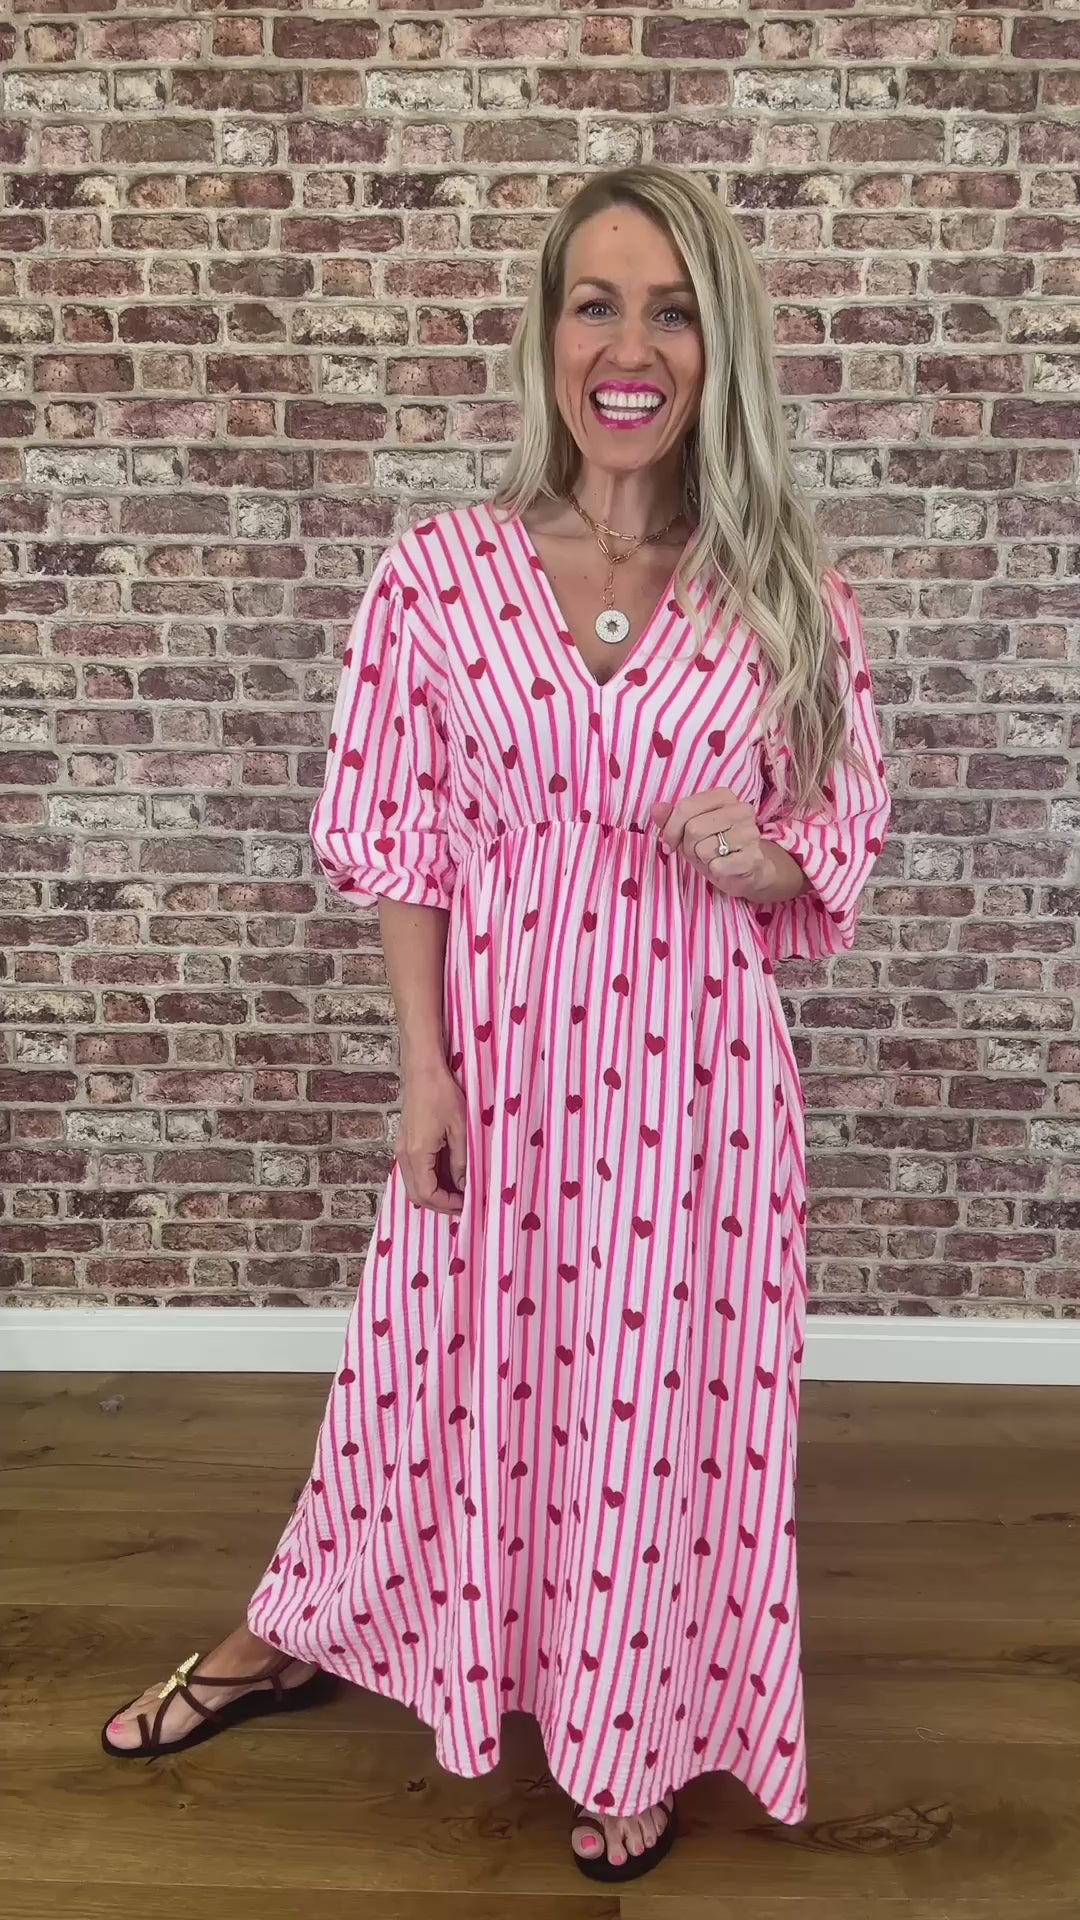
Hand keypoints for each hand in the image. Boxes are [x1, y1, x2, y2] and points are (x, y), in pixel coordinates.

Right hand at [397, 1066, 467, 1214]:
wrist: (422, 1070)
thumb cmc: (442, 1093)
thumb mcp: (459, 1128)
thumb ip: (461, 1160)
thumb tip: (463, 1185)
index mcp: (417, 1154)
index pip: (427, 1194)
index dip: (447, 1205)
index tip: (467, 1204)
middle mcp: (404, 1155)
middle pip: (416, 1195)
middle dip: (439, 1205)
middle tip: (463, 1204)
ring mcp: (401, 1149)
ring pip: (413, 1185)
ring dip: (434, 1194)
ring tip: (458, 1193)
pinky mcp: (404, 1143)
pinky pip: (413, 1172)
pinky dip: (428, 1181)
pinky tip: (447, 1177)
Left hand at [651, 788, 770, 895]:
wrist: (750, 870)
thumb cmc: (718, 847)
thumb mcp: (690, 830)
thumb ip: (672, 818)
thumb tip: (656, 808)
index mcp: (725, 796)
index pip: (686, 806)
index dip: (671, 828)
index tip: (669, 843)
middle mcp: (742, 810)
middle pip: (693, 828)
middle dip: (688, 846)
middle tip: (698, 852)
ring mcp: (750, 833)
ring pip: (703, 848)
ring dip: (702, 859)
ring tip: (714, 858)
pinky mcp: (752, 857)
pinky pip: (716, 866)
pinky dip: (714, 871)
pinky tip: (725, 867)